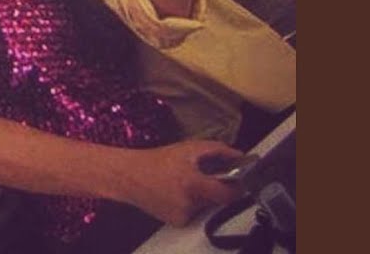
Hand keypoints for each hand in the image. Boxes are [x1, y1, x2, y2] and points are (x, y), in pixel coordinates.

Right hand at [121, 140, 243, 226]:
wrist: (130, 176)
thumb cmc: (158, 160)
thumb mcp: (189, 148)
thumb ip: (217, 150)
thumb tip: (238, 155)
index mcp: (193, 183)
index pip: (227, 194)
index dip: (237, 188)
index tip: (238, 181)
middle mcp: (189, 203)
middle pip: (216, 199)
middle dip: (214, 188)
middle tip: (203, 175)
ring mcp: (183, 215)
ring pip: (205, 206)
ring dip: (201, 196)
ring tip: (184, 182)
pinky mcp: (177, 222)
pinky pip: (193, 212)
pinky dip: (190, 204)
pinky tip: (176, 193)